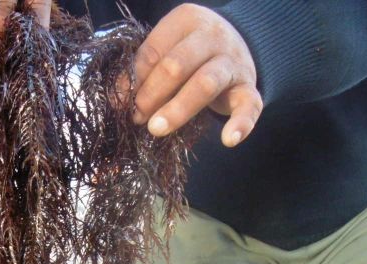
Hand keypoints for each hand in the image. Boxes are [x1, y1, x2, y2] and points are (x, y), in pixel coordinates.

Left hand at [124, 4, 262, 146]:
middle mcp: (212, 37)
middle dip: (151, 94)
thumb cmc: (191, 51)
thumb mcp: (167, 49)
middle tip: (137, 117)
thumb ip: (144, 68)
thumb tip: (117, 98)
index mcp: (186, 21)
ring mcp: (233, 62)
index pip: (154, 52)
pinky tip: (228, 140)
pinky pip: (249, 105)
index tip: (120, 103)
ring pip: (205, 84)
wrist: (240, 42)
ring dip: (178, 109)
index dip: (134, 80)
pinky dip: (241, 123)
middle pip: (177, 66)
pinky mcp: (249, 87)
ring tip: (156, 129)